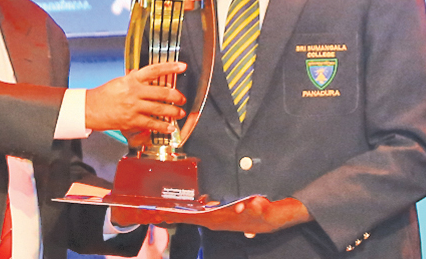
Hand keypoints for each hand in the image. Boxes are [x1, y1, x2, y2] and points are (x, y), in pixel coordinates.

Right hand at [85, 62, 185, 132]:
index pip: (154, 70)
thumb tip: (147, 76)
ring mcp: (133, 106)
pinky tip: (169, 127)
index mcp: (132, 79)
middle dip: (176, 96)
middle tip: (182, 99)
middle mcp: (134, 91)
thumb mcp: (120, 81)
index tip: (181, 66)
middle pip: (161, 92)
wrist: (90, 108)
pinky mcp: (132, 120)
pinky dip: (162, 126)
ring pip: (159, 109)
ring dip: (172, 112)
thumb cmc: (103, 95)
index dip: (170, 67)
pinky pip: (151, 123)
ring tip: (180, 113)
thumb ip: (134, 79)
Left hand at [112, 196, 312, 234]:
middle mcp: (216, 220)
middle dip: (170, 215)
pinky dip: (190, 211)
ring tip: (160, 210)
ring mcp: (217, 219)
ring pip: (192, 216)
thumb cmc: (267, 214)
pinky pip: (201, 214)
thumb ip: (258, 207)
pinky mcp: (220, 217)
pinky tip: (185, 205)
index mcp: (222, 219)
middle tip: (150, 212)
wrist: (275, 220)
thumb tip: (248, 204)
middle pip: (188, 217)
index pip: (195, 216)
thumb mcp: (264, 210)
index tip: (161, 213)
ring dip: (177, 214)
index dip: (177, 215)